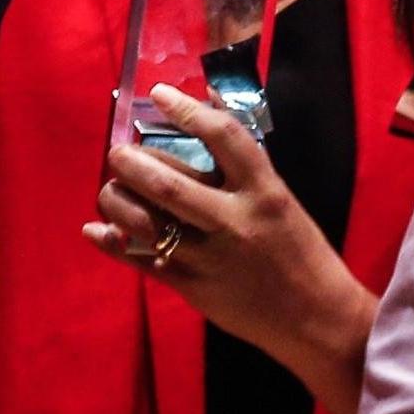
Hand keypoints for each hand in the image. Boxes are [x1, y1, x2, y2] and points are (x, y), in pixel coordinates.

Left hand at [81, 81, 372, 413]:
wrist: (316, 318)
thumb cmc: (303, 254)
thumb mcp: (282, 203)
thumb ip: (245, 171)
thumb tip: (209, 123)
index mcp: (265, 193)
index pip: (224, 137)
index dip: (187, 110)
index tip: (159, 94)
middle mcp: (235, 221)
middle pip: (169, 182)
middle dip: (132, 161)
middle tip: (118, 152)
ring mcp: (210, 257)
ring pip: (146, 221)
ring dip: (117, 199)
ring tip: (110, 188)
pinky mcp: (193, 288)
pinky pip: (142, 261)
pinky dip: (112, 243)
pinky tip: (96, 229)